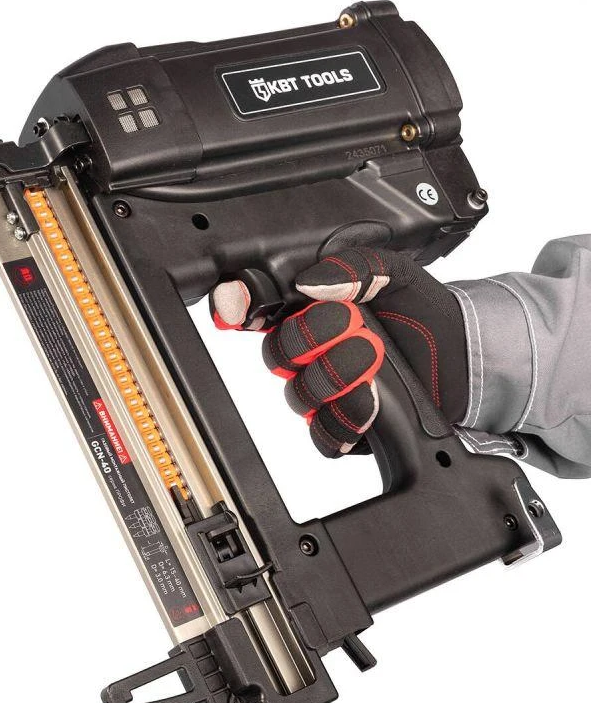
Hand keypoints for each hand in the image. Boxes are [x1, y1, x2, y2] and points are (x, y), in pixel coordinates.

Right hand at [210, 249, 467, 456]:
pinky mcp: (343, 425)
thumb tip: (311, 283)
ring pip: (299, 395)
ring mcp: (323, 390)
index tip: (235, 308)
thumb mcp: (398, 273)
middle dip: (310, 341)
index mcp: (311, 309)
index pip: (258, 307)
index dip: (238, 306)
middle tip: (356, 328)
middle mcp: (310, 351)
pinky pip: (323, 434)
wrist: (467, 358)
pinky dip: (344, 421)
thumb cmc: (426, 313)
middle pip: (276, 354)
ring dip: (335, 378)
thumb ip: (357, 267)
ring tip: (375, 362)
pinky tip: (371, 405)